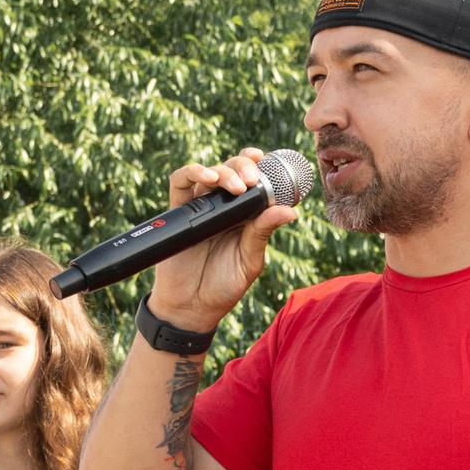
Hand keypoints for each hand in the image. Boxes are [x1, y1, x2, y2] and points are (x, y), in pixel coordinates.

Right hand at [144, 149, 300, 332]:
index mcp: (244, 215)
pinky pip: (180, 182)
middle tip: (253, 181)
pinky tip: (208, 177)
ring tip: (238, 186)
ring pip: (210, 172)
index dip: (261, 165)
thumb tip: (290, 211)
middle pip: (232, 169)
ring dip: (225, 170)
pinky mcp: (178, 212)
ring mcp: (200, 208)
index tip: (271, 161)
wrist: (192, 308)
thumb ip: (263, 233)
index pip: (253, 180)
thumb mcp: (250, 260)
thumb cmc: (223, 286)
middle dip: (244, 166)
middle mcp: (222, 207)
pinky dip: (193, 171)